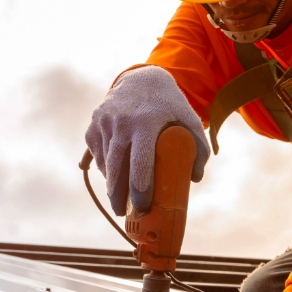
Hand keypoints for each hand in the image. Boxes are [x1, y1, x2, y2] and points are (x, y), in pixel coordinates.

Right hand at [84, 66, 210, 215]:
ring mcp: (103, 124)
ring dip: (112, 183)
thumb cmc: (168, 104)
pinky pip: (97, 156)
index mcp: (146, 122)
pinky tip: (114, 175)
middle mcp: (121, 123)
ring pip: (106, 165)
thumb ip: (198, 146)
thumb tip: (195, 178)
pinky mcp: (93, 127)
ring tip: (121, 196)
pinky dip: (106, 168)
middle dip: (118, 196)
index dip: (140, 189)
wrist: (140, 78)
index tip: (142, 206)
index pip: (140, 164)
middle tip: (123, 213)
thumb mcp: (188, 118)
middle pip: (116, 170)